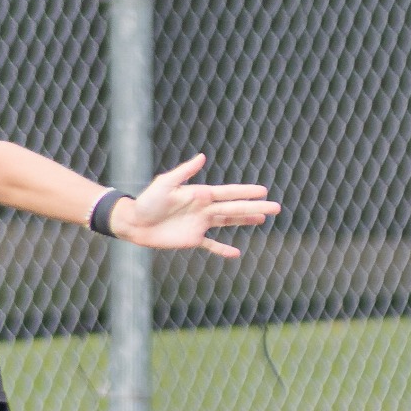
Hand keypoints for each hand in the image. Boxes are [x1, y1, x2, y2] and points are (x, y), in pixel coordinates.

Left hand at [116, 153, 278, 257]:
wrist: (134, 223)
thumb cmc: (147, 201)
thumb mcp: (165, 184)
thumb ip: (184, 172)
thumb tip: (202, 157)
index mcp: (200, 194)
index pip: (228, 193)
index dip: (246, 192)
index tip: (264, 190)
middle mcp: (203, 208)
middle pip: (234, 208)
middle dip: (255, 207)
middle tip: (276, 208)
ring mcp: (199, 224)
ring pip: (228, 223)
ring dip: (245, 221)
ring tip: (263, 220)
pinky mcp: (191, 239)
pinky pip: (211, 245)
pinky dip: (223, 249)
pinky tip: (236, 253)